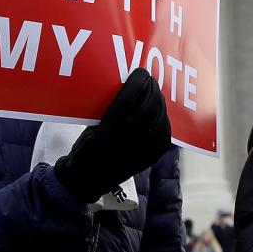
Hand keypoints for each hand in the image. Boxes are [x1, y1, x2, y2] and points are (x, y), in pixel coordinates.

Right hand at [54, 68, 171, 203]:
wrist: (89, 179)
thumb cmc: (87, 148)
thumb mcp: (91, 124)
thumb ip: (109, 108)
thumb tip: (126, 85)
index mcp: (109, 128)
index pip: (130, 97)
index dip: (138, 81)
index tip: (140, 72)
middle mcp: (128, 138)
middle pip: (149, 104)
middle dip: (151, 88)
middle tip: (150, 80)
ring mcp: (143, 149)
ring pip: (159, 116)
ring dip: (159, 101)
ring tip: (155, 93)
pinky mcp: (152, 156)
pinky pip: (165, 132)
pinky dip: (165, 119)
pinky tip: (161, 112)